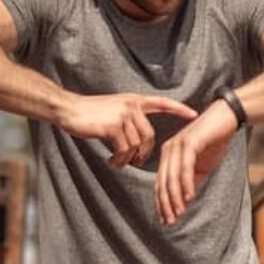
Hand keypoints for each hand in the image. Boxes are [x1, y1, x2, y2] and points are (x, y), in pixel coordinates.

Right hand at [59, 93, 197, 167]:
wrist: (68, 109)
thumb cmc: (89, 114)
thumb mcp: (114, 110)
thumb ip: (129, 119)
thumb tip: (140, 142)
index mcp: (133, 100)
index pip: (162, 102)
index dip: (179, 109)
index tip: (194, 115)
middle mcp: (131, 105)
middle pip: (149, 136)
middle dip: (144, 153)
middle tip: (136, 163)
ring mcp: (122, 115)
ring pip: (136, 146)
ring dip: (127, 159)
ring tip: (117, 162)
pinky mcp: (112, 126)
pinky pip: (124, 150)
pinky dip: (119, 160)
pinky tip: (111, 161)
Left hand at [155, 100, 238, 224]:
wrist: (225, 119)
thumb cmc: (213, 142)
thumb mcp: (201, 167)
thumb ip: (191, 182)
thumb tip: (184, 203)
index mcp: (168, 156)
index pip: (161, 183)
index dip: (162, 203)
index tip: (166, 220)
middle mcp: (168, 150)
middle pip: (163, 182)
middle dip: (166, 204)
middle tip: (170, 221)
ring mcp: (177, 145)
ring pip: (172, 176)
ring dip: (175, 197)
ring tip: (179, 213)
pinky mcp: (189, 142)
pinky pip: (185, 166)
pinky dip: (186, 183)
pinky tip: (190, 197)